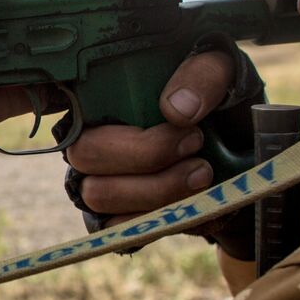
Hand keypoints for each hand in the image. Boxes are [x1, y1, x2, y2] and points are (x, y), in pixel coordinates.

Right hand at [60, 50, 235, 225]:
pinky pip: (118, 228)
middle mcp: (88, 140)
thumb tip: (175, 111)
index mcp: (101, 97)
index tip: (174, 124)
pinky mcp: (114, 219)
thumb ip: (201, 76)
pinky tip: (193, 203)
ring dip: (157, 189)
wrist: (240, 152)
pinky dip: (157, 219)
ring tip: (202, 173)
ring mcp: (96, 182)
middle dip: (145, 155)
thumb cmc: (216, 102)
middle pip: (84, 153)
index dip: (62, 107)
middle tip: (195, 145)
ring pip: (100, 194)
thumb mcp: (220, 71)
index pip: (59, 100)